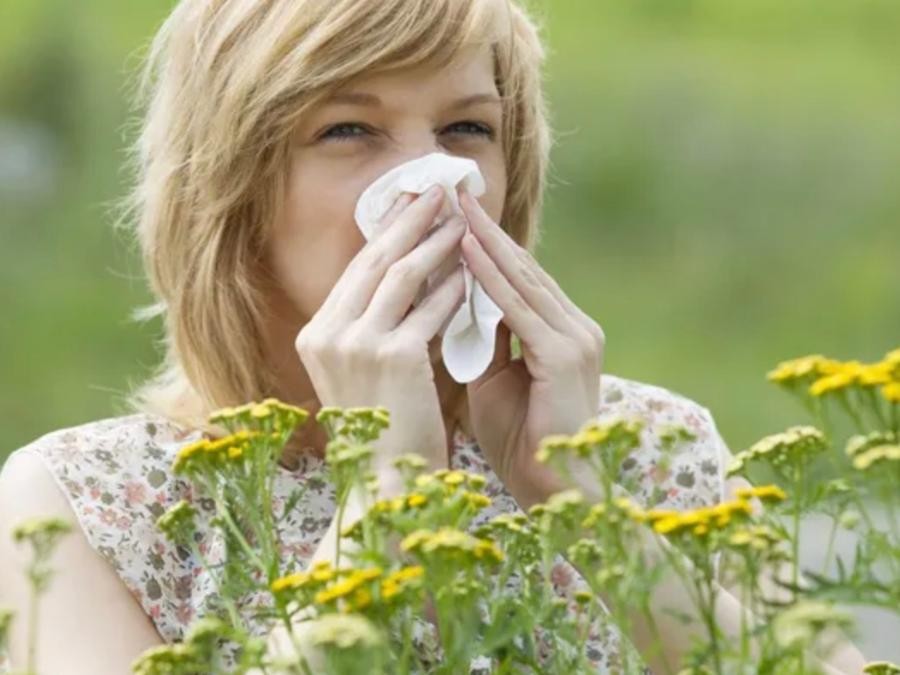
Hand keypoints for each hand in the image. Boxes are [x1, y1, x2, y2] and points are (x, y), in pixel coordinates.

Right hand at [295, 185, 466, 480]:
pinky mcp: (392, 356)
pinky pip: (430, 308)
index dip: (387, 233)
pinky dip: (453, 286)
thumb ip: (378, 329)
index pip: (357, 271)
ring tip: (462, 219)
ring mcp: (356, 344)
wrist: (385, 488)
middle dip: (410, 219)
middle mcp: (327, 334)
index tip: (411, 206)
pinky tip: (473, 269)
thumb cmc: (384, 434)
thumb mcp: (368, 375)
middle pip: (375, 260)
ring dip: (436, 242)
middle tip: (438, 189)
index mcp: (316, 337)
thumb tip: (414, 279)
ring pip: (403, 274)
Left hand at [458, 188, 605, 508]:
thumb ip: (484, 341)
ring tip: (454, 206)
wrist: (555, 492)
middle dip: (483, 229)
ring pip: (522, 279)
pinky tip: (467, 251)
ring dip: (485, 241)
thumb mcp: (495, 380)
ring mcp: (575, 338)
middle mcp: (575, 327)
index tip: (452, 214)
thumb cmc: (521, 441)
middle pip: (522, 267)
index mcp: (561, 332)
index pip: (519, 278)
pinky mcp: (565, 355)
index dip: (485, 245)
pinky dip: (491, 278)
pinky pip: (520, 308)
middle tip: (451, 191)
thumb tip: (455, 306)